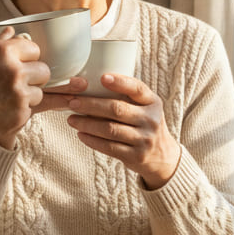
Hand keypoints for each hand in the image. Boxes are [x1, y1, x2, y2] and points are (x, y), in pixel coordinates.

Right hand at [0, 28, 47, 145]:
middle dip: (33, 76)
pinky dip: (18, 112)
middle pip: (43, 71)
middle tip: (17, 82)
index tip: (21, 63)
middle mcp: (15, 71)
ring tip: (6, 99)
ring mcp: (19, 94)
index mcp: (2, 52)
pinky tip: (1, 111)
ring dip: (27, 96)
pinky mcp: (19, 115)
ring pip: (38, 93)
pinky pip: (29, 111)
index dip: (27, 56)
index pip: (34, 48)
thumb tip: (11, 33)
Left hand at [65, 74, 181, 188]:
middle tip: (72, 102)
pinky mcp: (136, 157)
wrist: (162, 156)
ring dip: (87, 124)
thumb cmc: (144, 124)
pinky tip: (81, 134)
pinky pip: (109, 147)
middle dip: (91, 105)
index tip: (102, 77)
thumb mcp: (145, 107)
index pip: (137, 88)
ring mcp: (144, 140)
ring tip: (71, 119)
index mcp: (153, 102)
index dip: (120, 82)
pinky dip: (92, 140)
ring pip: (110, 130)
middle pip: (117, 109)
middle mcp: (151, 120)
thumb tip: (91, 84)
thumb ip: (127, 96)